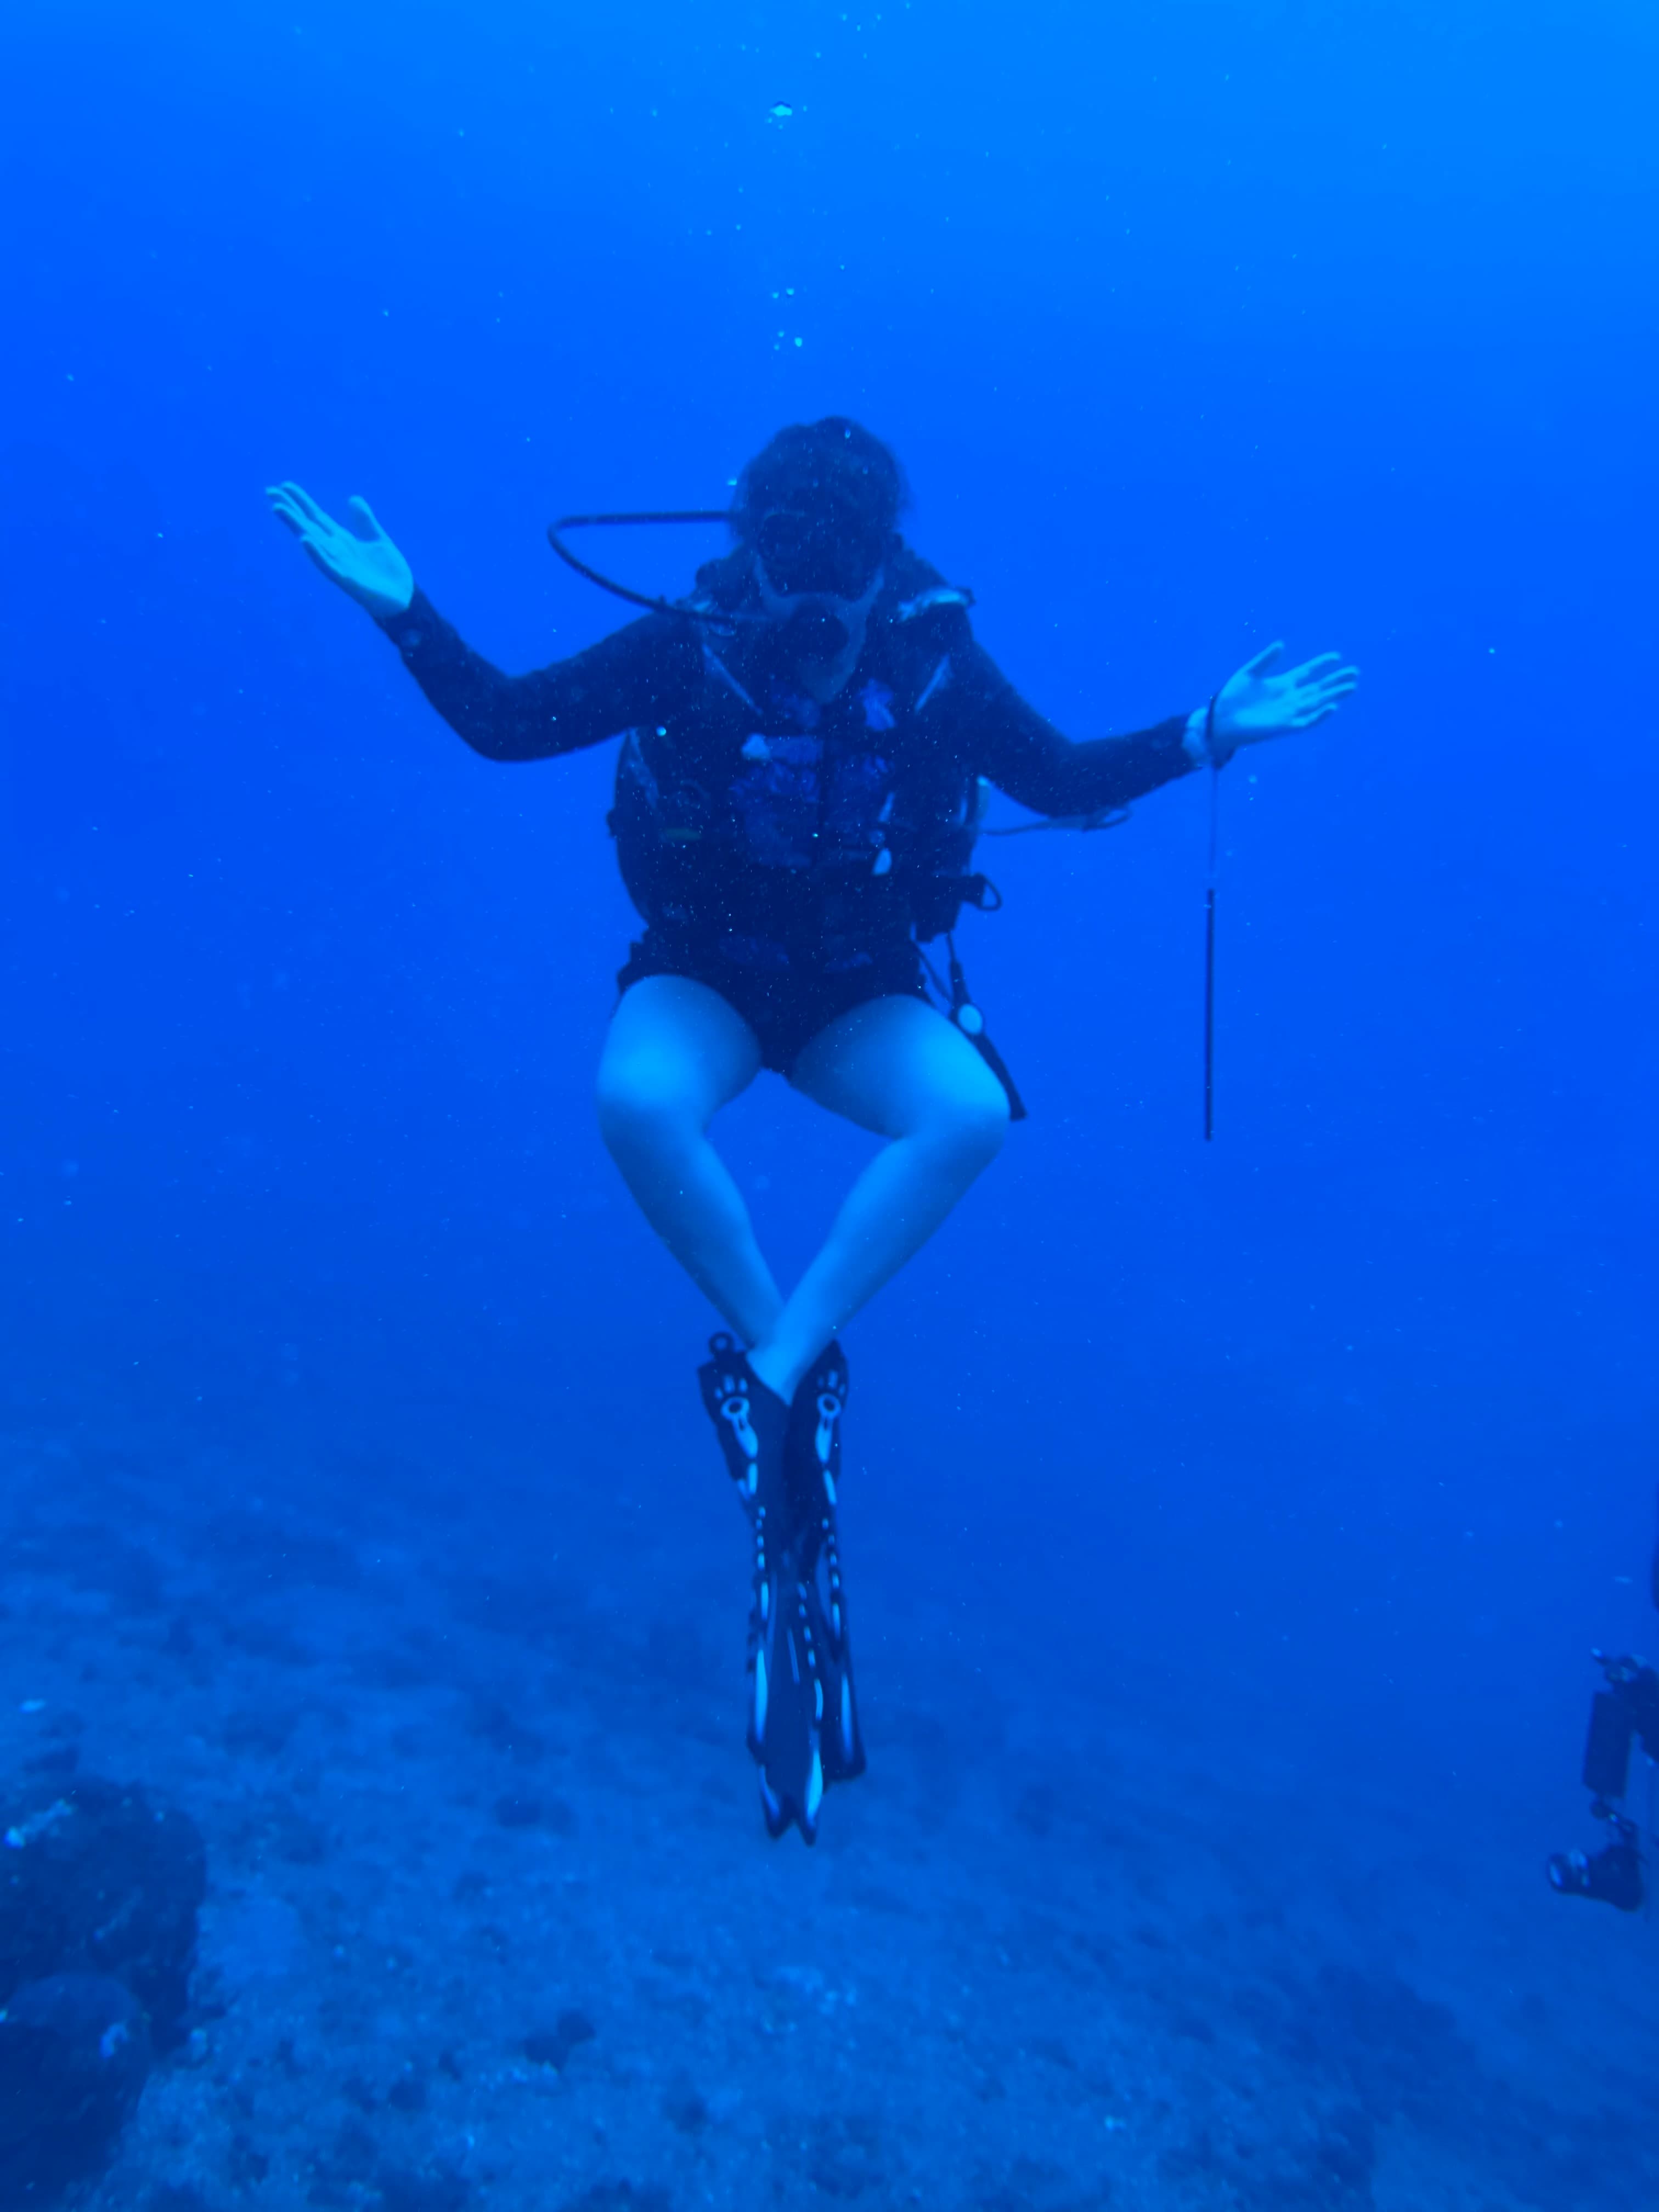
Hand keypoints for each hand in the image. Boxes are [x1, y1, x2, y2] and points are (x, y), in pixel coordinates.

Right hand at [266, 481, 413, 620]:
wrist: (404, 598)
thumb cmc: (389, 572)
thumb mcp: (378, 539)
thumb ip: (365, 521)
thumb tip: (353, 498)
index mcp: (342, 540)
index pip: (317, 517)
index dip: (302, 501)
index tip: (285, 485)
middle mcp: (335, 550)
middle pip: (308, 526)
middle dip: (290, 509)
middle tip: (271, 491)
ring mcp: (339, 565)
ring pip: (313, 542)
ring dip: (296, 526)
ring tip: (279, 509)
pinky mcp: (347, 580)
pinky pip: (328, 565)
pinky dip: (316, 553)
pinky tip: (305, 540)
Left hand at [1207, 642, 1357, 762]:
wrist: (1220, 720)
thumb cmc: (1231, 697)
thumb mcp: (1249, 672)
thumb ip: (1265, 659)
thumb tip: (1282, 643)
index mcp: (1282, 684)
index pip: (1308, 672)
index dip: (1321, 664)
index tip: (1337, 656)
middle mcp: (1290, 698)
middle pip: (1319, 688)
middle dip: (1336, 680)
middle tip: (1355, 672)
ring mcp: (1289, 712)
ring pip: (1318, 703)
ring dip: (1334, 695)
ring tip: (1352, 686)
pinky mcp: (1285, 726)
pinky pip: (1307, 721)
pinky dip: (1320, 715)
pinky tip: (1332, 706)